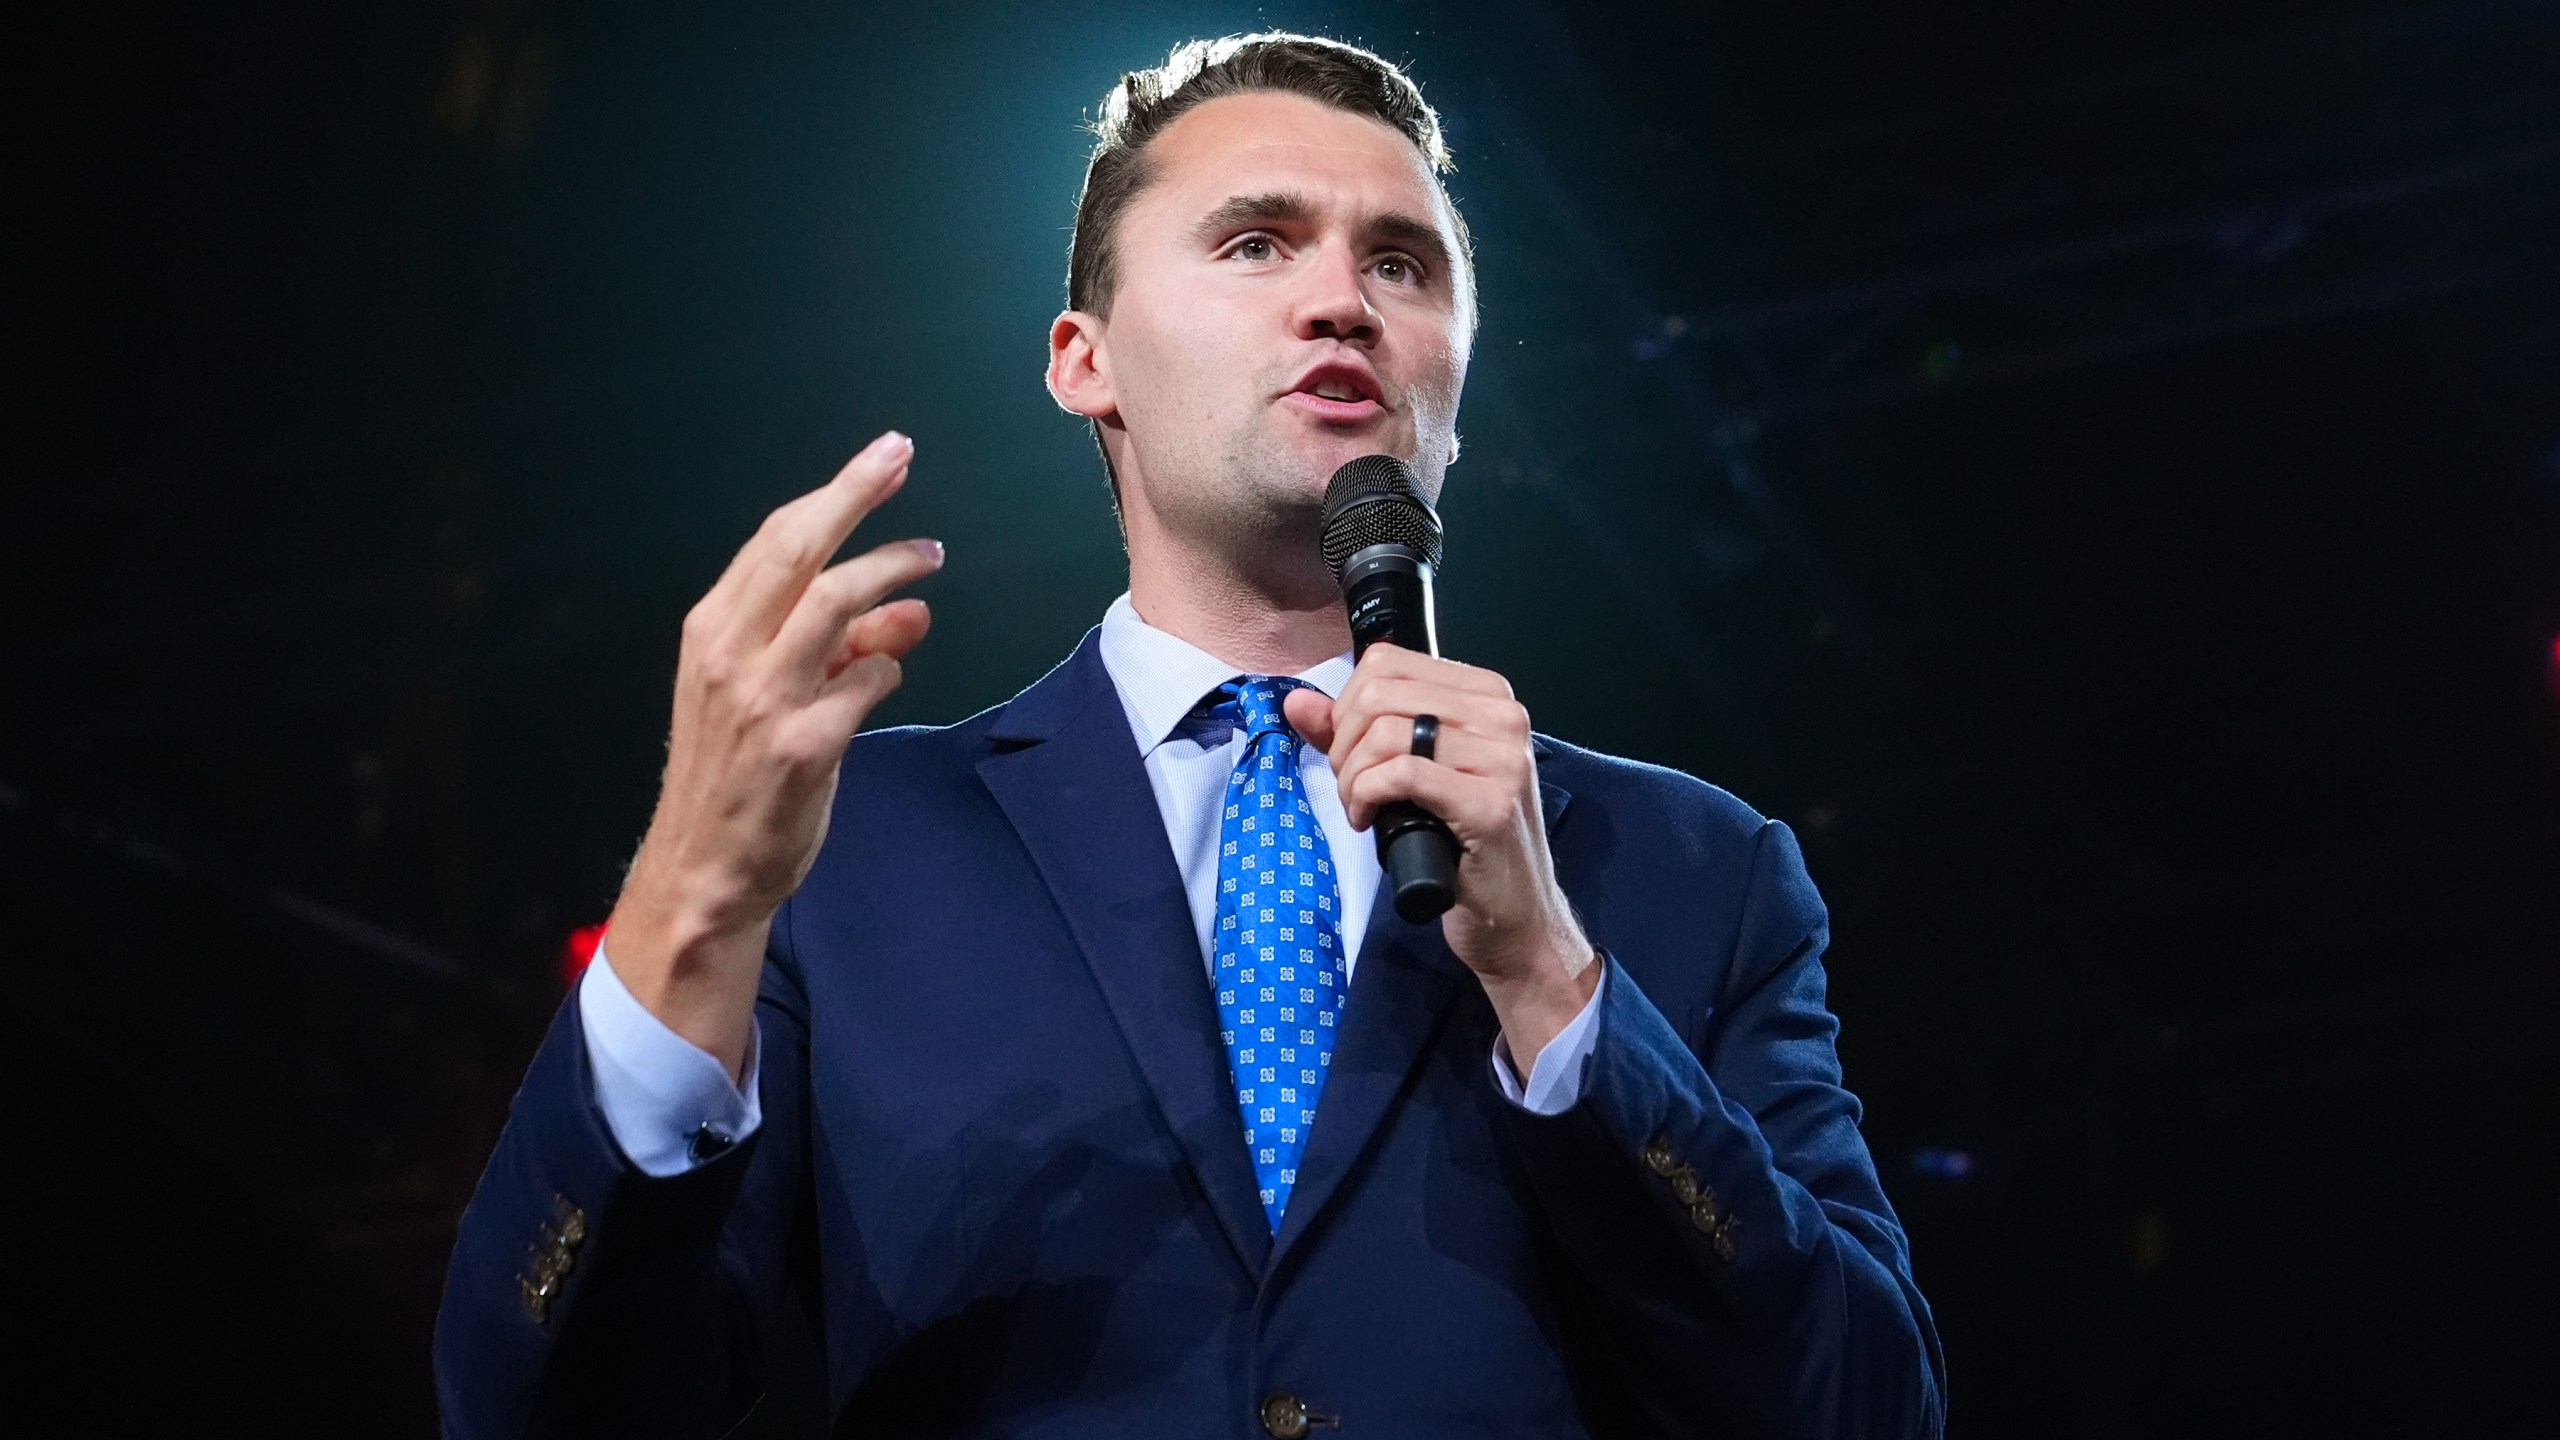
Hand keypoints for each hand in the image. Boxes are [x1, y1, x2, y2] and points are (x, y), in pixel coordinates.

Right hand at [607, 431, 942, 1075]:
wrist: (705, 867)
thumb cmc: (735, 775)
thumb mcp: (767, 696)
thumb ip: (834, 648)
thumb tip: (908, 608)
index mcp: (710, 631)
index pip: (775, 539)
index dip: (835, 493)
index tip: (883, 457)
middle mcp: (729, 654)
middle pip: (802, 550)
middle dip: (857, 496)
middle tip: (902, 460)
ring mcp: (764, 699)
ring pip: (838, 604)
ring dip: (891, 572)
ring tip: (928, 559)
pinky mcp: (803, 745)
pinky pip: (865, 682)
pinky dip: (887, 667)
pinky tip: (890, 671)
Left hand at [1282, 646, 1598, 1074]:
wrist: (1514, 917)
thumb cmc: (1461, 845)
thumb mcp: (1408, 775)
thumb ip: (1352, 734)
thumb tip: (1298, 703)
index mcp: (1486, 695)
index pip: (1386, 663)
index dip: (1347, 707)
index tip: (1349, 753)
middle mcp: (1503, 715)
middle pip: (1380, 694)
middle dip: (1344, 743)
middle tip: (1351, 788)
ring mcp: (1503, 758)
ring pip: (1386, 733)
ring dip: (1352, 776)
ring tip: (1360, 807)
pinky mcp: (1491, 803)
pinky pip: (1401, 774)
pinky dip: (1366, 795)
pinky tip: (1367, 821)